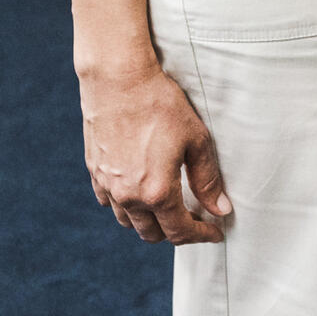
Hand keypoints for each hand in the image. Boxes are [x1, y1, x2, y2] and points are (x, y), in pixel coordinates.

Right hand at [79, 59, 230, 244]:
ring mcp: (108, 186)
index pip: (180, 231)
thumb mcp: (194, 139)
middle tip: (193, 218)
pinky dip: (125, 206)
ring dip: (149, 222)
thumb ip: (207, 179)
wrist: (118, 80)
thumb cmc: (160, 104)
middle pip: (152, 234)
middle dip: (175, 232)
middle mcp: (128, 197)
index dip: (201, 235)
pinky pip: (109, 202)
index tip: (214, 232)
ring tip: (166, 207)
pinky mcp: (95, 171)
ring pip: (128, 222)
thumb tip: (221, 210)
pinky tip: (137, 192)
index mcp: (156, 192)